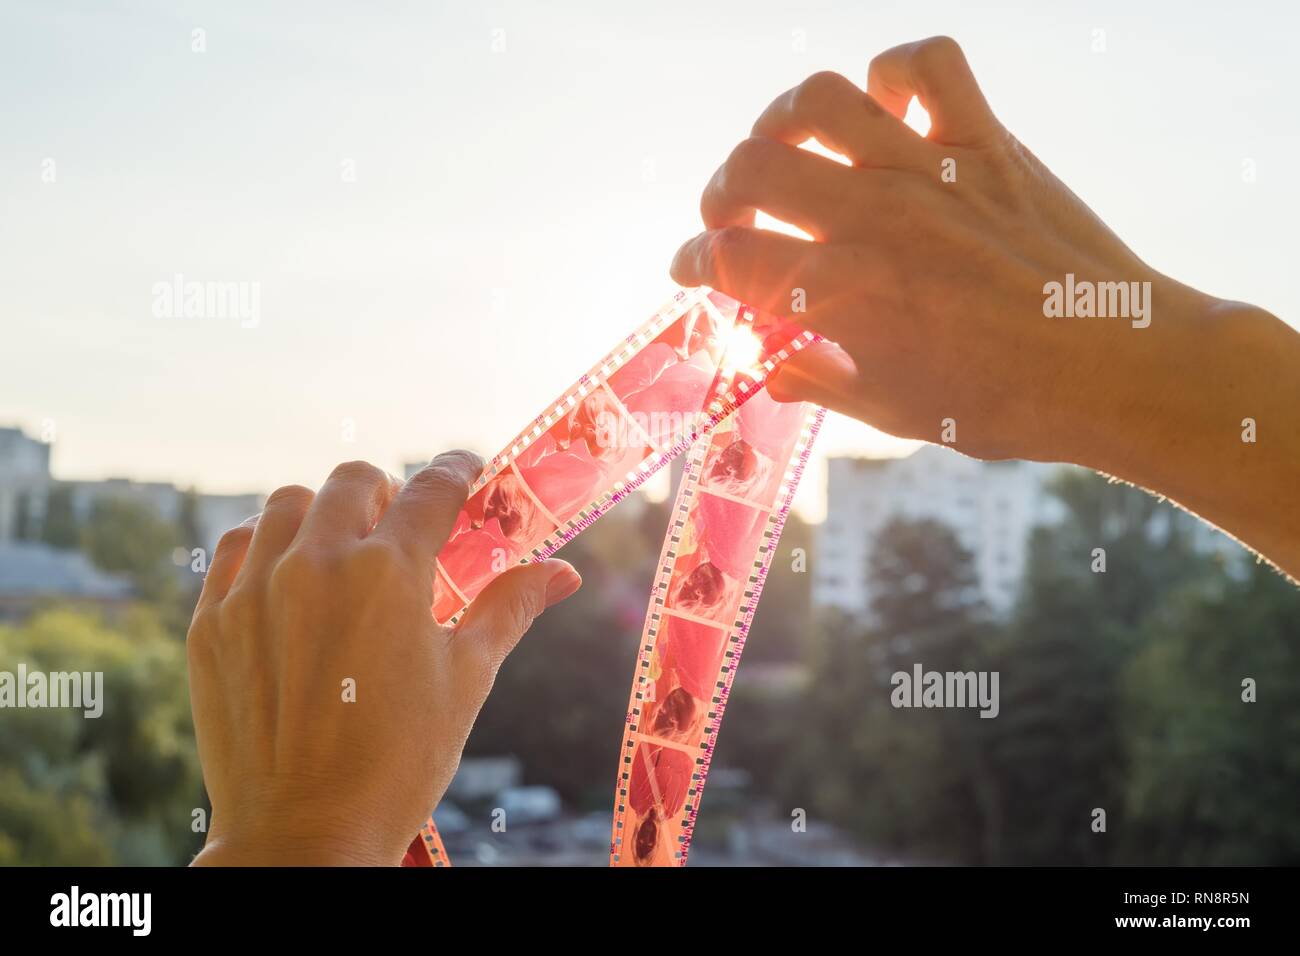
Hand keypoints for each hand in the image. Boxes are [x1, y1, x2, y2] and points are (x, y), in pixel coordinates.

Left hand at [187, 452, 581, 865]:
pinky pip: (233, 548)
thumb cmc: (400, 762)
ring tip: (340, 551)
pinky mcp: (211, 620)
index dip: (455, 471)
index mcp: (390, 573)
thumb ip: (509, 608)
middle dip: (387, 492)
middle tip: (400, 529)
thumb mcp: (466, 679)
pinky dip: (263, 546)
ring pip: (288, 504)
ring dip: (323, 513)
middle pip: (355, 480)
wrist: (304, 837)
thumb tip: (563, 571)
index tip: (464, 470)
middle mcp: (318, 564)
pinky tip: (284, 576)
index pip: (431, 489)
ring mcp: (255, 589)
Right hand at [672, 36, 1299, 577]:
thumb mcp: (894, 410)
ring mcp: (929, 170)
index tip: (690, 270)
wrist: (1114, 368)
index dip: (691, 263)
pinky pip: (929, 65)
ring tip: (786, 147)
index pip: (726, 260)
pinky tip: (887, 108)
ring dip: (783, 120)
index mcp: (839, 291)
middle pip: (751, 170)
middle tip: (729, 217)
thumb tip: (773, 368)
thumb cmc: (1003, 405)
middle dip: (720, 194)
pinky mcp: (986, 141)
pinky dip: (896, 72)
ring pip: (821, 98)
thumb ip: (820, 379)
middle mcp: (872, 218)